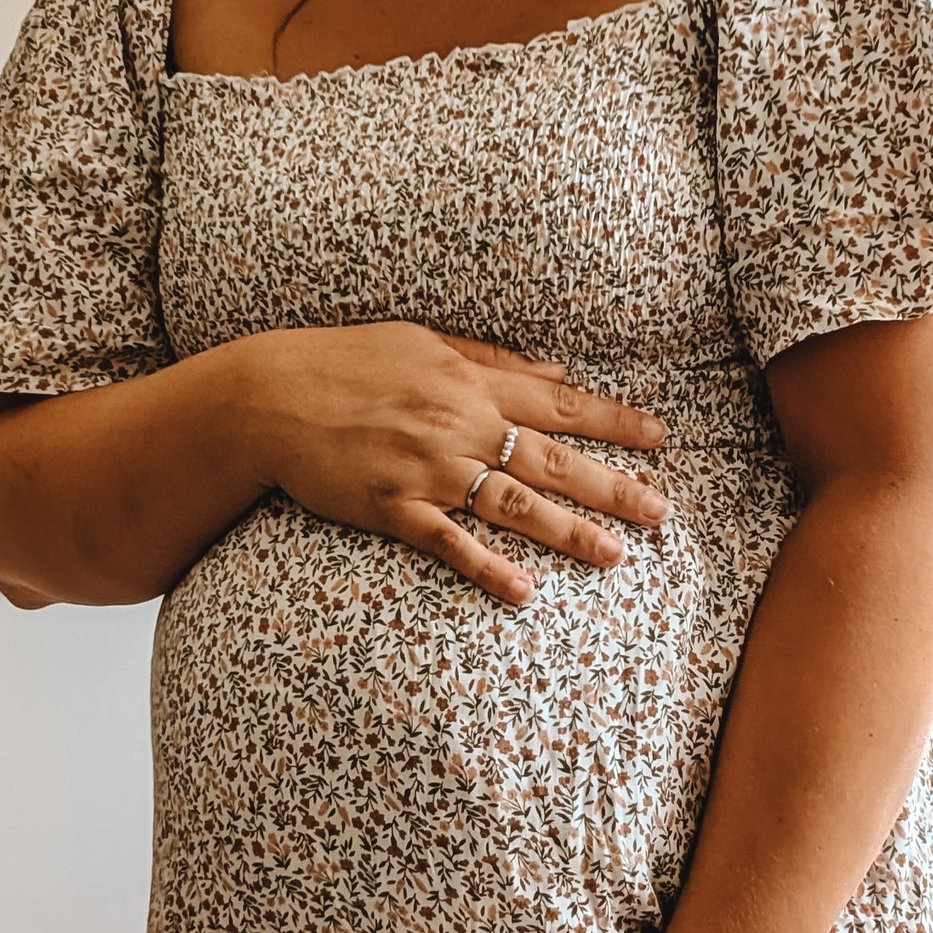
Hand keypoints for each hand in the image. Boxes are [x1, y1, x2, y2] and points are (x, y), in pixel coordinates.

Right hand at [226, 321, 670, 605]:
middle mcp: (460, 425)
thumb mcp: (423, 341)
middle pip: (553, 459)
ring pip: (514, 504)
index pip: (559, 404)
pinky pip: (449, 543)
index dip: (614, 421)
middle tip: (663, 510)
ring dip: (569, 531)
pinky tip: (525, 590)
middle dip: (613, 486)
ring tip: (616, 555)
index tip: (660, 437)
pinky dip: (488, 567)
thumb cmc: (344, 362)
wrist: (269, 396)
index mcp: (471, 382)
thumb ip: (492, 358)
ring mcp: (428, 470)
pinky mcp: (393, 508)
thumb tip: (554, 369)